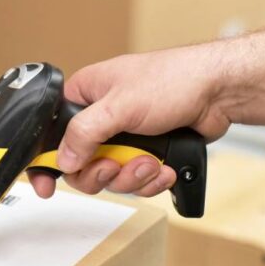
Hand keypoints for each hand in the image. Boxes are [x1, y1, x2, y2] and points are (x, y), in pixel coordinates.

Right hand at [29, 44, 231, 198]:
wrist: (220, 90)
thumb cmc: (174, 79)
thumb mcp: (119, 105)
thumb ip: (84, 133)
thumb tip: (63, 160)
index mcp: (84, 96)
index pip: (52, 135)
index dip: (46, 162)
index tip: (45, 186)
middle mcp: (100, 119)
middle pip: (80, 166)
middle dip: (102, 173)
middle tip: (115, 166)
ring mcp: (123, 138)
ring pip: (109, 178)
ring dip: (131, 177)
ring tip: (150, 164)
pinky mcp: (145, 153)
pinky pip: (135, 181)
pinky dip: (150, 180)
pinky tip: (164, 168)